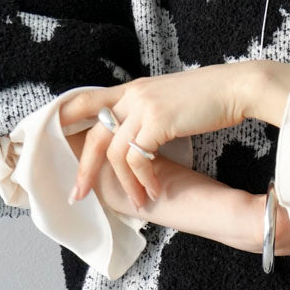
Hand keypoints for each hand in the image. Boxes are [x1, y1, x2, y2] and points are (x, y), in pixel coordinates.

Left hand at [60, 63, 254, 209]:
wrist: (237, 87)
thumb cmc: (211, 97)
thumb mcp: (170, 100)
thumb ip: (147, 113)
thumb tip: (138, 137)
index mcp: (133, 88)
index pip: (86, 100)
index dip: (64, 118)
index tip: (51, 140)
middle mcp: (132, 94)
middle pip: (94, 134)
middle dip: (84, 169)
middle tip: (79, 195)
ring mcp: (143, 106)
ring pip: (115, 152)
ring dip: (125, 183)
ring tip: (140, 202)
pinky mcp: (157, 120)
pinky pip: (137, 158)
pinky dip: (143, 180)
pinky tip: (154, 190)